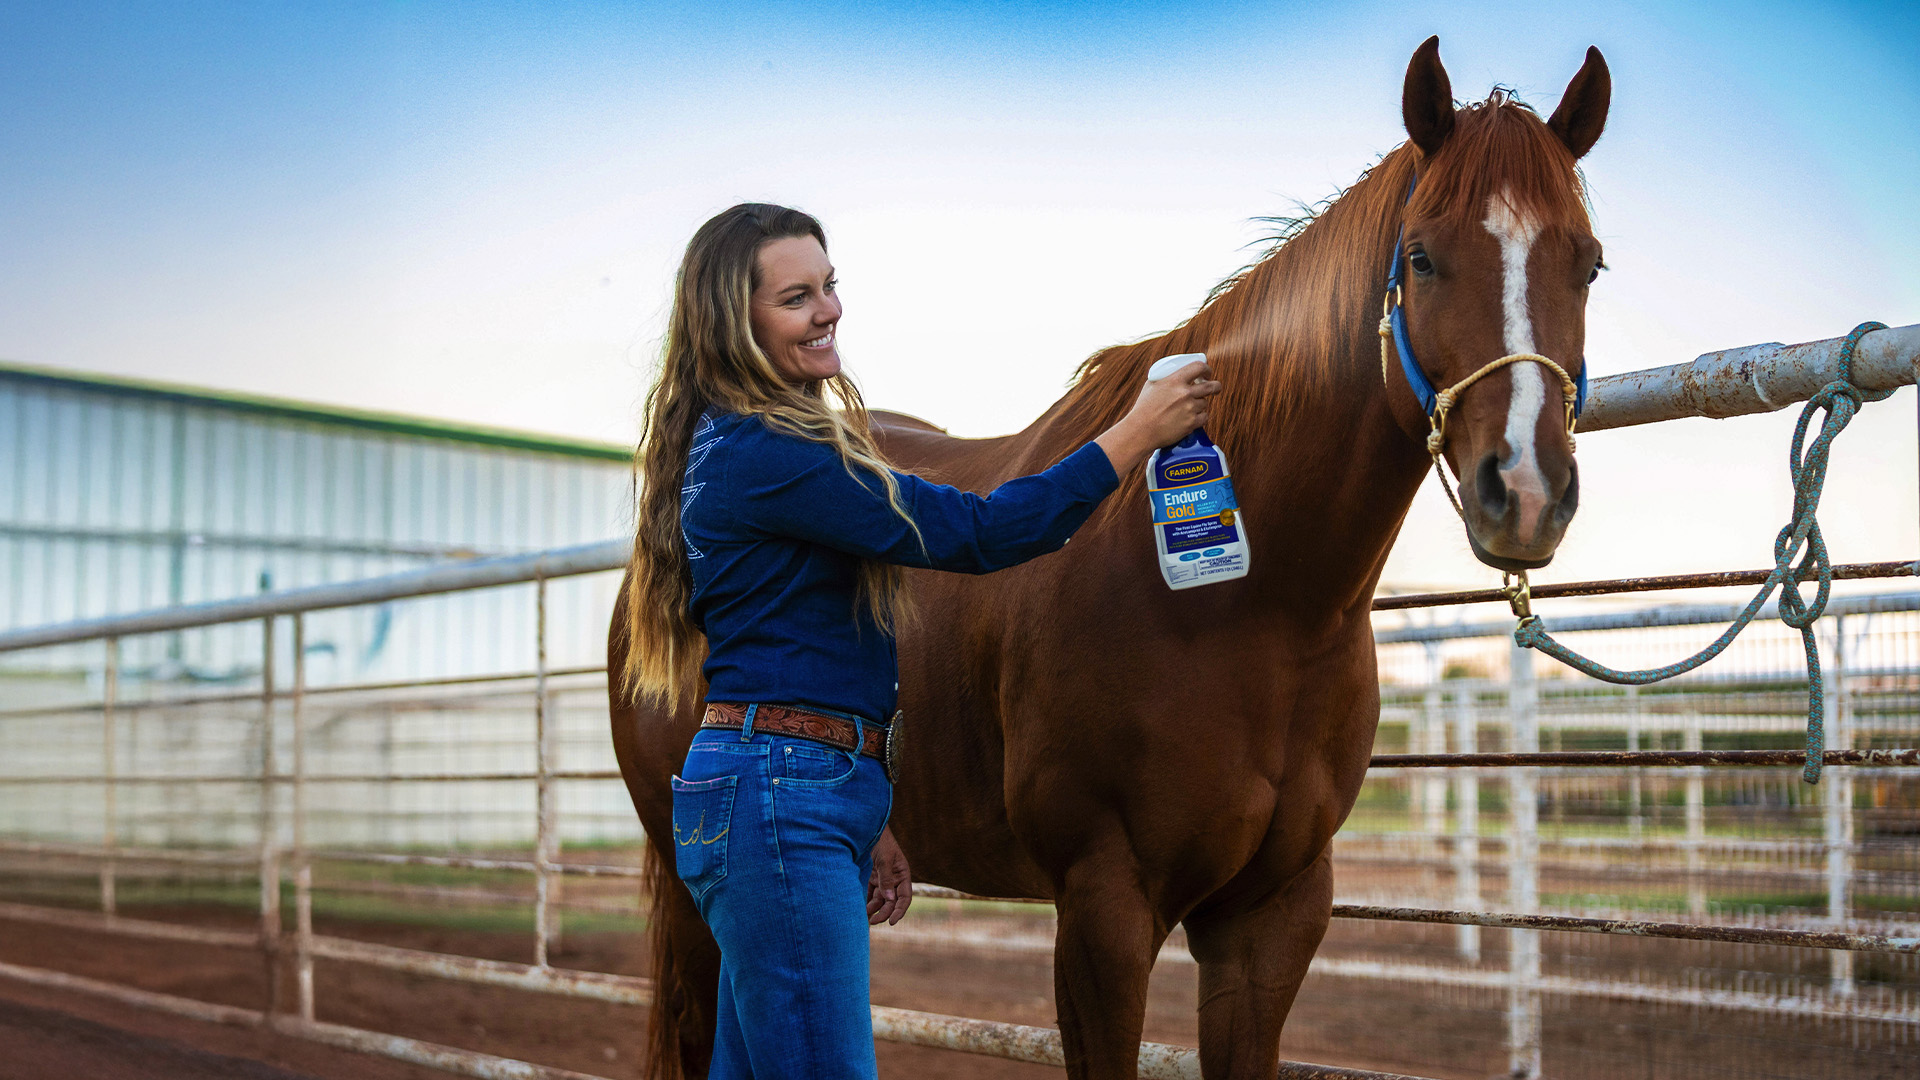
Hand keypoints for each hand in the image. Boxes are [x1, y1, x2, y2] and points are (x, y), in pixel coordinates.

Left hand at [866, 826, 912, 925]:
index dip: (900, 911)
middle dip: (883, 913)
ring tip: (864, 917)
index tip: (892, 922)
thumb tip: (889, 900)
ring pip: (879, 900)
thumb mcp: (885, 858)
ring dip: (873, 909)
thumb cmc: (880, 841)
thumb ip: (886, 879)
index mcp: (902, 875)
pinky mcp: (870, 878)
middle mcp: (893, 880)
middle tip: (872, 922)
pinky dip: (866, 902)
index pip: (904, 898)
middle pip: (891, 902)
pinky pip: (870, 894)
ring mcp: (881, 880)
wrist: (865, 829)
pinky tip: (859, 909)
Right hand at [1093, 359, 1222, 475]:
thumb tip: (1178, 372)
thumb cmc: (1143, 408)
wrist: (1140, 430)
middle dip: (1216, 386)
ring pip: (1205, 403)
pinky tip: (1190, 418)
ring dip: (1199, 404)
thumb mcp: (1152, 385)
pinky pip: (1204, 417)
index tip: (1206, 373)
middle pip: (1211, 386)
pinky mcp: (1192, 423)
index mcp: (1175, 380)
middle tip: (1214, 388)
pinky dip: (1199, 417)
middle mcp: (1185, 393)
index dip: (1206, 369)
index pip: (1199, 367)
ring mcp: (1190, 408)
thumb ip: (1167, 377)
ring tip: (1187, 409)